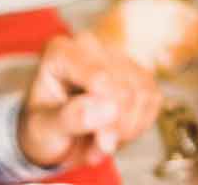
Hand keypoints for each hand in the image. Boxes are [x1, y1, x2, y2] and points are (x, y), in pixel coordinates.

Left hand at [17, 32, 160, 168]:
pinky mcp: (137, 73)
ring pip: (142, 93)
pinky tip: (116, 135)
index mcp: (61, 53)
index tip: (102, 141)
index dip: (107, 112)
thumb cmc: (44, 129)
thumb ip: (70, 118)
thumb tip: (107, 108)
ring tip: (102, 145)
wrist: (57, 137)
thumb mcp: (44, 129)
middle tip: (98, 150)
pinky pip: (153, 100)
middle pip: (124, 87)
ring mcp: (116, 58)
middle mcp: (91, 47)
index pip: (99, 76)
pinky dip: (138, 125)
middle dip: (116, 127)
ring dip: (127, 129)